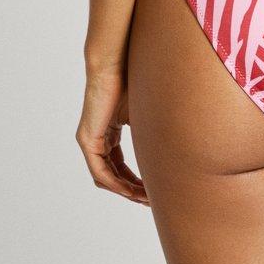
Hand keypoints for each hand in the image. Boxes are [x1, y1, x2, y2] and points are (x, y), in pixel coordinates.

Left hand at [76, 66, 149, 204]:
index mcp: (110, 131)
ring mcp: (90, 140)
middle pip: (114, 175)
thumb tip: (175, 143)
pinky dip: (116, 183)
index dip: (136, 179)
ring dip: (126, 190)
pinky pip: (100, 171)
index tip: (153, 189)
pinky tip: (131, 190)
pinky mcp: (87, 139)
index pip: (121, 164)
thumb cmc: (131, 79)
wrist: (115, 63)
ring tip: (145, 198)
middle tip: (151, 200)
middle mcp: (98, 139)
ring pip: (107, 177)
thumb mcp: (144, 113)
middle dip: (133, 190)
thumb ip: (152, 131)